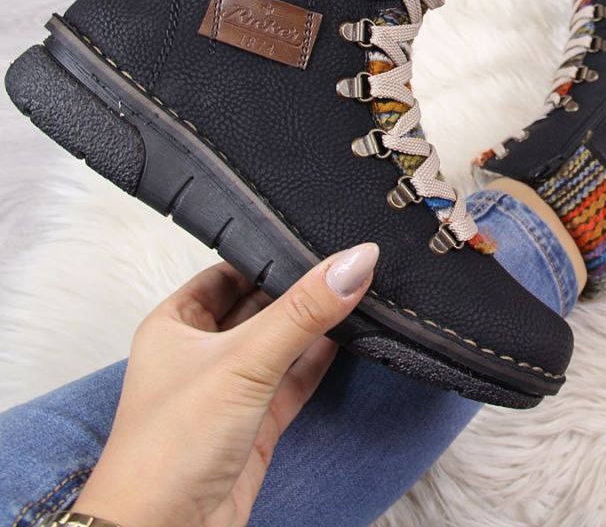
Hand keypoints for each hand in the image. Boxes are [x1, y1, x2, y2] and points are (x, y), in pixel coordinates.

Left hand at [73, 242, 378, 526]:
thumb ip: (303, 311)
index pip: (229, 272)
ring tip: (357, 292)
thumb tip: (354, 261)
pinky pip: (294, 378)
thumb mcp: (243, 360)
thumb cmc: (169, 447)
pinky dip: (319, 360)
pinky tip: (348, 338)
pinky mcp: (256, 421)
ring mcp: (231, 388)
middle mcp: (202, 352)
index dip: (268, 255)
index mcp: (176, 323)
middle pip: (260, 305)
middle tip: (345, 263)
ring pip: (281, 342)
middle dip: (298, 289)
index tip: (313, 237)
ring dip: (315, 325)